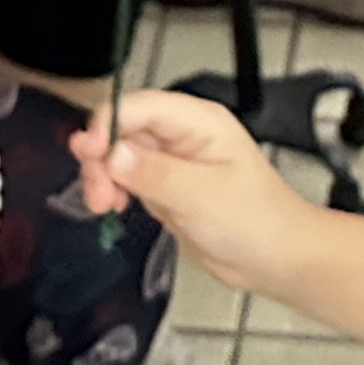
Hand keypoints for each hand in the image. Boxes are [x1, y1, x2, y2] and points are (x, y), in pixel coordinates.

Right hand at [77, 91, 318, 295]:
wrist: (275, 258)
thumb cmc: (255, 220)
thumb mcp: (202, 196)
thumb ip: (155, 174)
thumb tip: (112, 153)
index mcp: (198, 121)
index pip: (139, 106)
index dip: (107, 124)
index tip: (88, 153)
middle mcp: (182, 134)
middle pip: (123, 129)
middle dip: (101, 157)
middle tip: (97, 193)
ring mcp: (172, 161)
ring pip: (119, 154)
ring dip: (103, 176)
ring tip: (104, 205)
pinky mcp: (165, 187)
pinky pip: (127, 178)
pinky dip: (113, 190)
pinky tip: (114, 206)